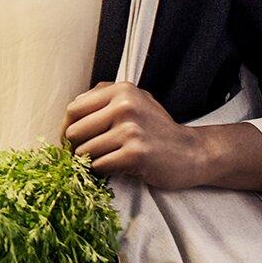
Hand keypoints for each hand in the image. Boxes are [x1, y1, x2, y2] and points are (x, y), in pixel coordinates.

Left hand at [64, 82, 205, 189]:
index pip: (74, 109)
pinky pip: (99, 166)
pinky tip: (115, 168)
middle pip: (74, 131)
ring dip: (89, 162)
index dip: (68, 127)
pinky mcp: (135, 154)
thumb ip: (103, 99)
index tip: (73, 140)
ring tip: (103, 161)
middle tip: (85, 156)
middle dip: (75, 147)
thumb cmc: (156, 129)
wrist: (193, 152)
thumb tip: (68, 113)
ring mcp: (130, 130)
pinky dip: (101, 172)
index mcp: (121, 90)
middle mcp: (125, 106)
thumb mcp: (134, 101)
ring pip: (84, 151)